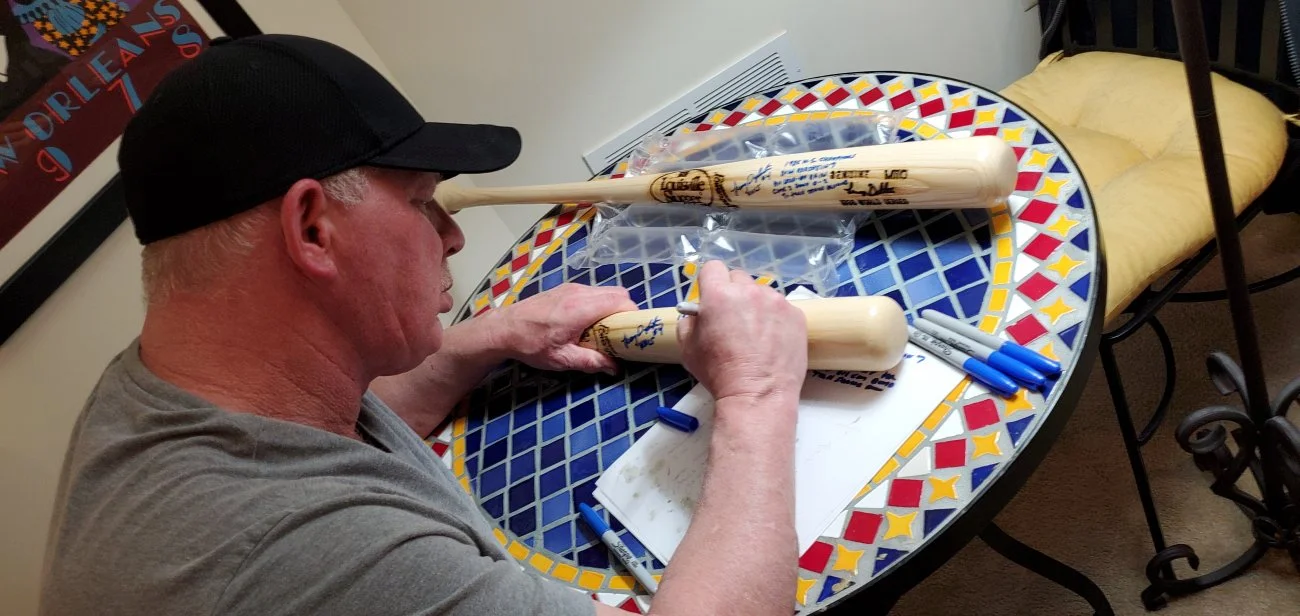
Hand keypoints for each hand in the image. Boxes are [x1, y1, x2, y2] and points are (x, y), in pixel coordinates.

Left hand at [491, 283, 637, 373]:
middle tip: (621, 333)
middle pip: (618, 293)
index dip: (633, 315)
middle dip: (625, 312)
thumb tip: (614, 367)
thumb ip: (591, 362)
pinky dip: (599, 304)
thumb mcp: (562, 359)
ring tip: (605, 330)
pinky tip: (589, 323)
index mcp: (581, 308)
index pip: (621, 301)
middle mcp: (579, 292)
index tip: (633, 332)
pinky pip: (593, 292)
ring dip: (612, 308)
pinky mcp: (565, 289)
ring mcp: (571, 288)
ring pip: (605, 291)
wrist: (503, 329)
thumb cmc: (531, 344)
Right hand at [675, 261, 807, 402]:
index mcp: (719, 294)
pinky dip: (776, 319)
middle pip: (738, 278)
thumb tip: (699, 313)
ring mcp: (776, 301)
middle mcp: (749, 291)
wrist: (758, 395)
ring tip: (756, 334)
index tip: (711, 299)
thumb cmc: (718, 373)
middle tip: (733, 319)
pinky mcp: (796, 315)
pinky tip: (772, 341)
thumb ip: (690, 321)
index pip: (712, 268)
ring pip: (762, 293)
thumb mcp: (688, 347)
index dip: (709, 283)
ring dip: (756, 305)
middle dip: (733, 293)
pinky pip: (781, 308)